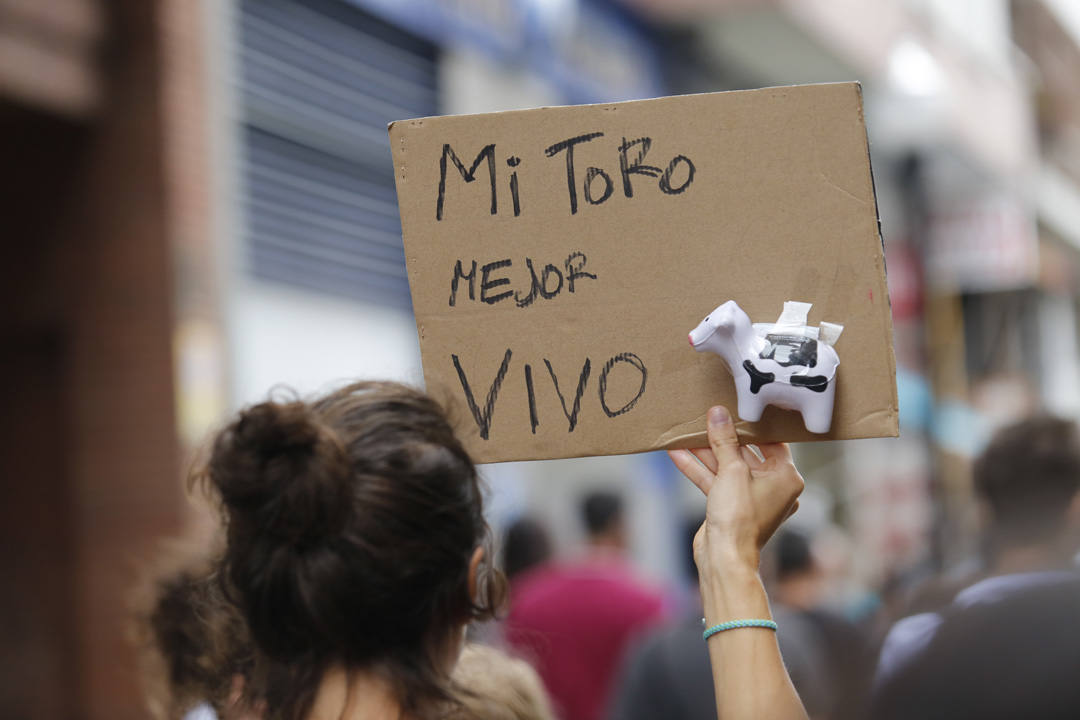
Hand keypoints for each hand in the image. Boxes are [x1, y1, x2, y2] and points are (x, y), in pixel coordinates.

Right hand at [668, 406, 803, 574]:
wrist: (724, 558)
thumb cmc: (739, 519)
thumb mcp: (732, 471)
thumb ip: (724, 440)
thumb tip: (718, 414)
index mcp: (786, 478)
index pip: (771, 442)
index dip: (750, 426)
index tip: (734, 411)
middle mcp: (772, 487)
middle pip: (745, 454)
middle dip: (722, 439)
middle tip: (706, 419)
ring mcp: (750, 498)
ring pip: (727, 468)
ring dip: (705, 452)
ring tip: (685, 434)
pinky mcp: (731, 507)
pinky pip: (716, 481)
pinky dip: (699, 469)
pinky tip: (678, 454)